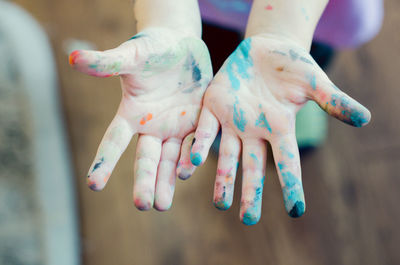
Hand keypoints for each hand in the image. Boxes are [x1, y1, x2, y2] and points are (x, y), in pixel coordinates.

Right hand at [69, 27, 211, 210]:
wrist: (182, 47)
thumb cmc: (152, 48)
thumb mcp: (132, 55)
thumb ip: (108, 62)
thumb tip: (73, 58)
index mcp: (131, 114)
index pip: (114, 142)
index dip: (105, 162)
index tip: (94, 184)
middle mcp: (152, 127)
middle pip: (146, 159)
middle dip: (144, 181)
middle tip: (143, 205)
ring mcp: (175, 127)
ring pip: (170, 160)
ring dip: (167, 181)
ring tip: (162, 204)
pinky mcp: (196, 123)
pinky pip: (195, 144)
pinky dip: (192, 156)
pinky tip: (189, 170)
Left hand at [190, 35, 369, 224]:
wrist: (264, 48)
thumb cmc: (293, 65)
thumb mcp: (315, 81)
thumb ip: (333, 101)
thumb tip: (365, 119)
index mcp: (280, 127)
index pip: (287, 161)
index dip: (292, 185)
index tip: (297, 211)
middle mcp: (255, 130)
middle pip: (253, 167)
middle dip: (251, 192)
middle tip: (248, 220)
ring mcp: (233, 120)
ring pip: (227, 156)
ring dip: (223, 179)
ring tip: (220, 204)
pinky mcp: (214, 106)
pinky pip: (205, 129)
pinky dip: (201, 145)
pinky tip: (193, 163)